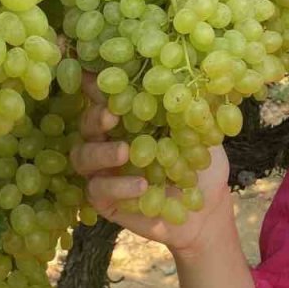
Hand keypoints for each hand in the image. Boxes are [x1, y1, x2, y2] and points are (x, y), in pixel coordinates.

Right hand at [68, 73, 233, 256]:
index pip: (108, 97)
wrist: (206, 210)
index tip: (99, 77)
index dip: (98, 86)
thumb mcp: (203, 133)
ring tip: (125, 152)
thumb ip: (192, 108)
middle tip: (111, 115)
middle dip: (94, 117)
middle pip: (87, 125)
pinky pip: (99, 190)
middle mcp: (110, 140)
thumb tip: (192, 76)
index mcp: (129, 119)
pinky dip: (118, 186)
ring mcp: (103, 171)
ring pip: (82, 157)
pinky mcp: (104, 200)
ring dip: (101, 152)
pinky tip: (141, 185)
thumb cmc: (202, 166)